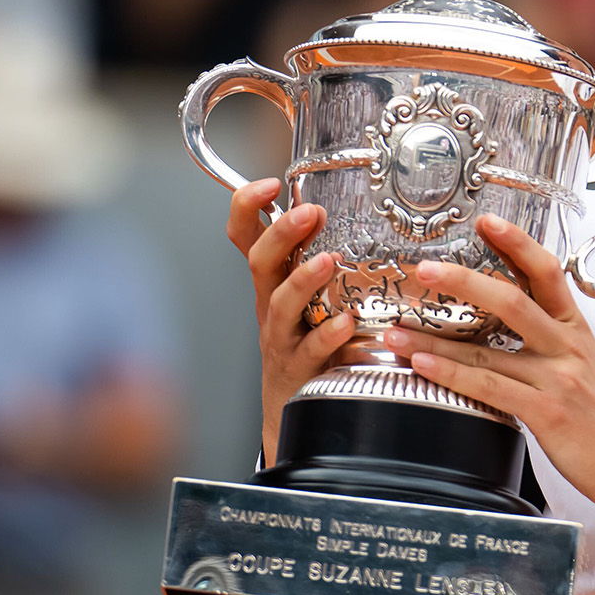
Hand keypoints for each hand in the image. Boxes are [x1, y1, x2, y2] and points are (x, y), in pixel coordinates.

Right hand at [225, 178, 355, 462]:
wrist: (290, 411)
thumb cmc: (306, 344)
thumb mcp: (304, 296)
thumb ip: (318, 256)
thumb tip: (348, 207)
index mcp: (270, 280)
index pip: (245, 235)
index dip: (248, 206)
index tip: (269, 183)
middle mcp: (270, 304)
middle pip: (260, 262)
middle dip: (280, 233)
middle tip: (309, 212)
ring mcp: (281, 337)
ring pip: (281, 304)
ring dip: (303, 280)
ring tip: (328, 260)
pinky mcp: (299, 369)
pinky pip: (310, 350)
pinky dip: (328, 335)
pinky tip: (347, 322)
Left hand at [381, 214, 594, 526]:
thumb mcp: (588, 366)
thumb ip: (551, 342)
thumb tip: (508, 331)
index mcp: (576, 330)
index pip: (547, 273)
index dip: (517, 243)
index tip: (487, 222)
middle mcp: (566, 347)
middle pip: (512, 299)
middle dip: (464, 280)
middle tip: (425, 269)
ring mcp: (555, 378)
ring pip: (487, 348)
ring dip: (434, 338)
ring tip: (396, 330)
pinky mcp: (545, 412)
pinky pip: (488, 387)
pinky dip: (450, 374)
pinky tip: (422, 365)